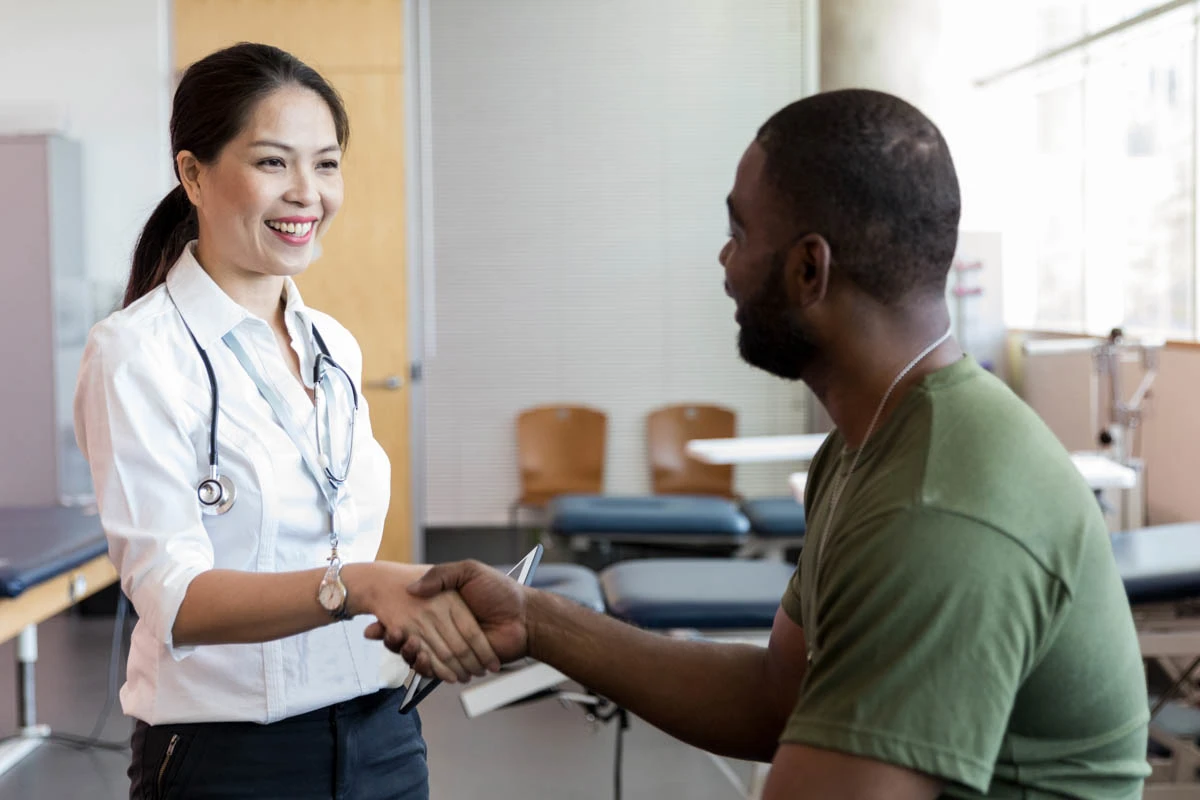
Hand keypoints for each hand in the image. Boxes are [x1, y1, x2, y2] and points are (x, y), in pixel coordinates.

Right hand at [352, 562, 498, 682]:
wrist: (525, 617)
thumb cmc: (501, 591)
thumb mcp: (469, 572)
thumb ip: (442, 575)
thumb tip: (414, 587)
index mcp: (443, 605)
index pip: (412, 614)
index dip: (395, 617)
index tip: (380, 618)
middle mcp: (443, 626)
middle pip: (410, 636)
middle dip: (394, 637)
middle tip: (381, 633)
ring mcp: (450, 646)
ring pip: (419, 654)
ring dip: (407, 652)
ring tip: (404, 644)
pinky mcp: (458, 664)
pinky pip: (436, 669)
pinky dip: (426, 667)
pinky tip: (421, 659)